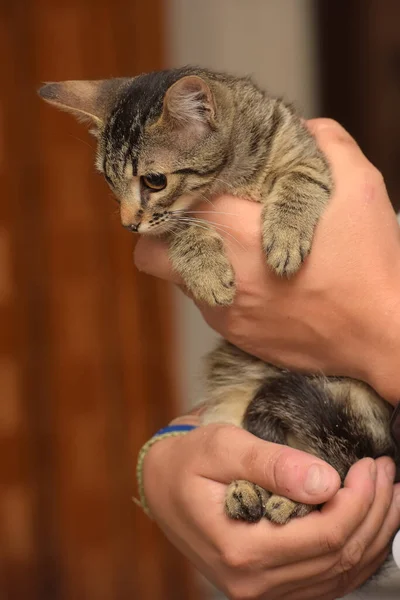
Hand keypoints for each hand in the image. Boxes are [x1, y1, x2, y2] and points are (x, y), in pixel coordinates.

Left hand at [134, 119, 399, 403]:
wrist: (381, 336)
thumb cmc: (370, 264)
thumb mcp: (358, 188)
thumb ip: (326, 144)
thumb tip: (303, 127)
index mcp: (238, 229)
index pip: (169, 204)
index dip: (171, 190)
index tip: (186, 184)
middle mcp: (219, 273)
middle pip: (151, 252)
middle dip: (163, 233)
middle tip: (195, 219)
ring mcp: (223, 311)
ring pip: (177, 282)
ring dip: (191, 260)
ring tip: (231, 248)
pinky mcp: (235, 335)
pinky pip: (207, 305)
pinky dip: (218, 287)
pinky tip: (253, 279)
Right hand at [143, 422, 399, 598]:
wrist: (162, 488)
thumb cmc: (188, 461)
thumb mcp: (221, 447)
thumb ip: (271, 463)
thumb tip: (326, 482)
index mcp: (242, 551)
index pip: (326, 536)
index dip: (359, 501)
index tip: (371, 465)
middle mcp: (254, 584)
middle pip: (340, 557)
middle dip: (374, 512)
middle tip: (386, 472)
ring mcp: (263, 591)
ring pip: (341, 574)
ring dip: (373, 533)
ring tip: (389, 495)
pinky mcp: (269, 586)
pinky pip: (327, 580)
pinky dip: (356, 553)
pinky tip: (369, 526)